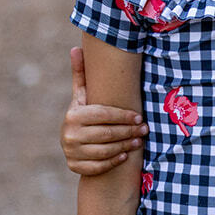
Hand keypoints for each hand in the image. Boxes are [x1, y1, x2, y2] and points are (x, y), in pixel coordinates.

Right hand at [62, 47, 146, 175]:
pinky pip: (98, 166)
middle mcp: (69, 134)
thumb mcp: (81, 95)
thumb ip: (81, 74)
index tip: (139, 117)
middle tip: (145, 129)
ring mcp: (71, 152)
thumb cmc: (83, 113)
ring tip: (139, 140)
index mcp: (73, 115)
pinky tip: (125, 155)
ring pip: (105, 150)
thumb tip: (76, 48)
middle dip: (128, 132)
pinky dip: (113, 161)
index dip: (123, 116)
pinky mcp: (74, 167)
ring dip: (125, 146)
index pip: (103, 115)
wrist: (71, 142)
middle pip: (106, 133)